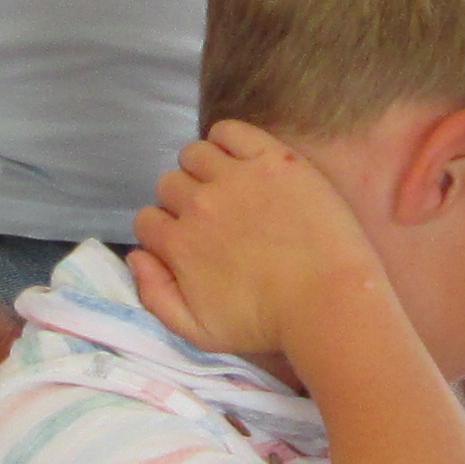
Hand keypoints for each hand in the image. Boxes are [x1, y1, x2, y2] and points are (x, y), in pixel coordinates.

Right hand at [126, 123, 386, 363]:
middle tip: (213, 219)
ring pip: (194, 154)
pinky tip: (240, 159)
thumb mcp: (198, 333)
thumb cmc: (266, 324)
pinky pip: (230, 130)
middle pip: (169, 184)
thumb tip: (136, 257)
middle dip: (182, 201)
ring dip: (201, 168)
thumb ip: (155, 298)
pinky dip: (225, 138)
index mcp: (179, 243)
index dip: (163, 232)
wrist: (328, 301)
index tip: (186, 241)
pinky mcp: (272, 159)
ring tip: (226, 187)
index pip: (147, 221)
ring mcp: (236, 177)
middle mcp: (199, 203)